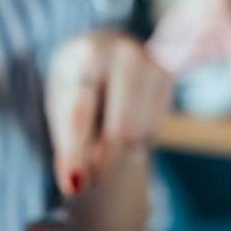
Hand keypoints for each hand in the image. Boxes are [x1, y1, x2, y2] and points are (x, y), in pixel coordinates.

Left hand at [45, 31, 172, 196]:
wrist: (105, 44)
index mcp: (86, 55)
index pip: (81, 114)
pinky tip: (125, 120)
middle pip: (119, 130)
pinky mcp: (170, 76)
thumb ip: (66, 144)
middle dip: (102, 160)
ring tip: (102, 137)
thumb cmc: (77, 80)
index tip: (74, 186)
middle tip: (88, 175)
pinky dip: (137, 136)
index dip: (77, 154)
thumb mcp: (60, 105)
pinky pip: (154, 127)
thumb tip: (74, 185)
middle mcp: (123, 54)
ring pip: (139, 134)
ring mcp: (152, 63)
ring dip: (119, 149)